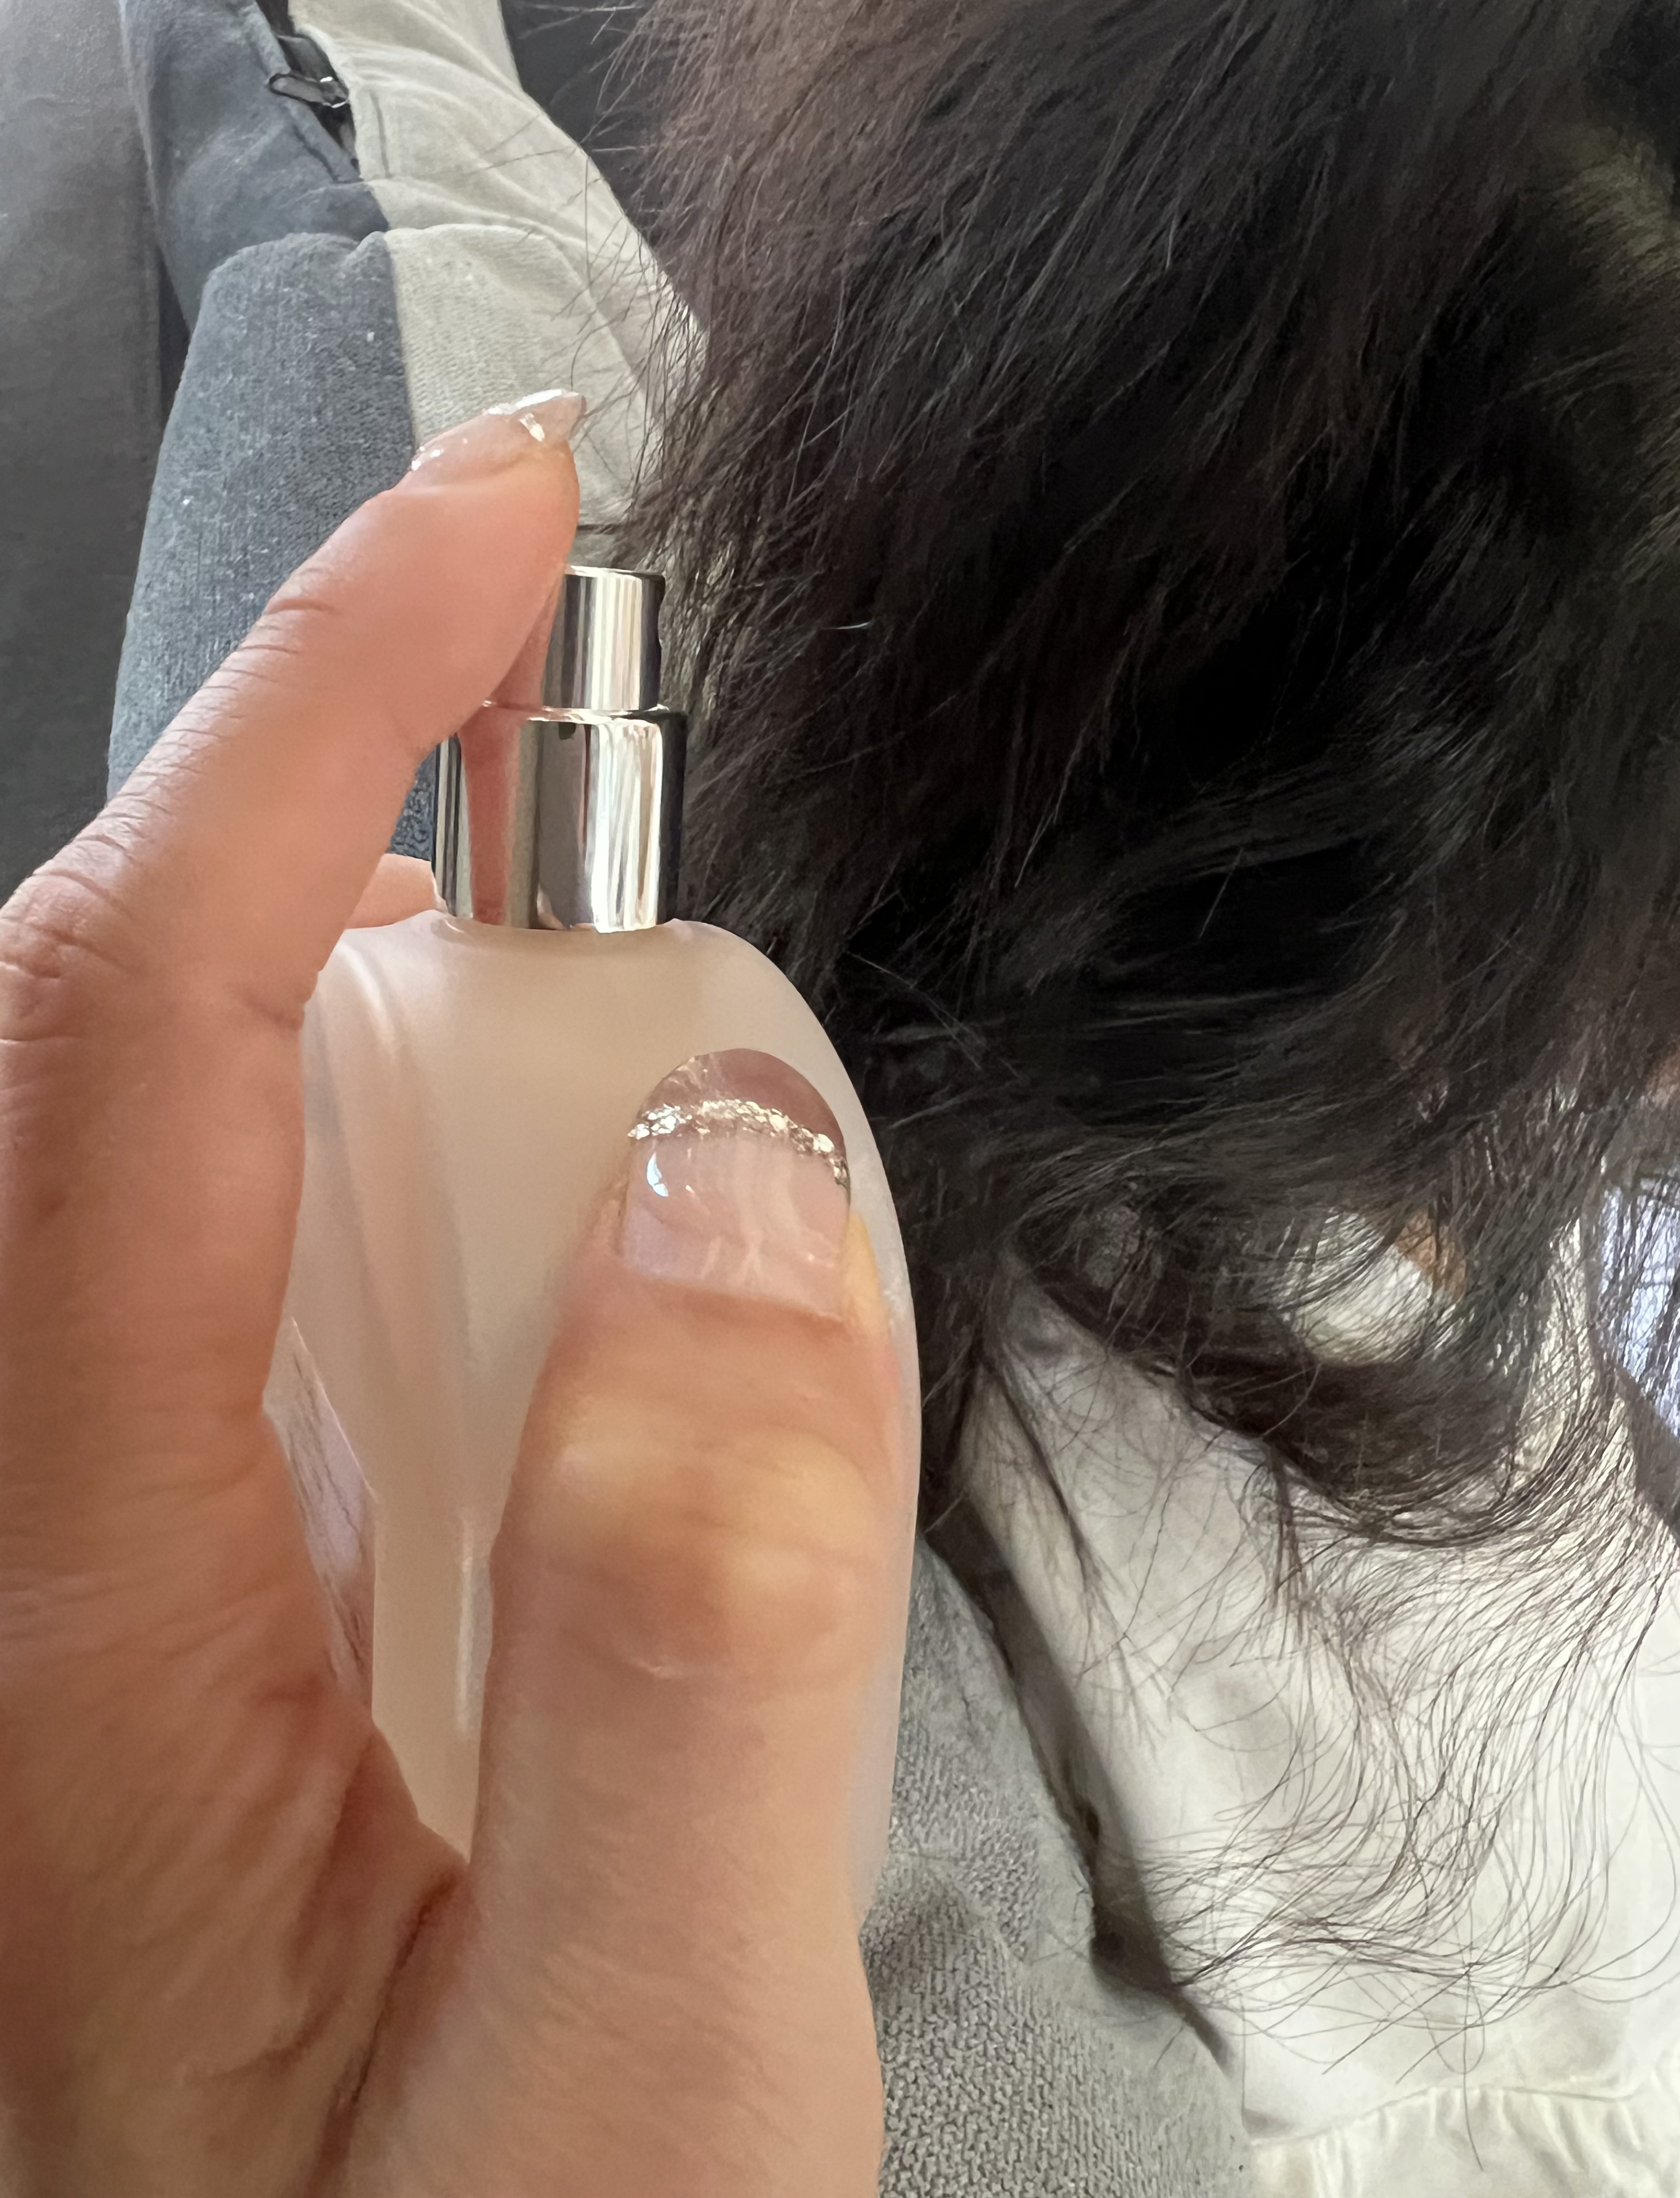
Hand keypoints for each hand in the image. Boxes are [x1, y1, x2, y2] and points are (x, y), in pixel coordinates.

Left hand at [0, 405, 901, 2195]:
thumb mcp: (641, 2086)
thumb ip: (703, 1627)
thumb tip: (740, 1181)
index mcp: (70, 1625)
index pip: (132, 1010)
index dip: (316, 708)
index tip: (499, 509)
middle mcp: (28, 1550)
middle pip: (133, 1041)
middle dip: (390, 870)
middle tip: (643, 899)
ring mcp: (93, 1573)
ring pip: (205, 1155)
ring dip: (426, 1062)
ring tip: (645, 1174)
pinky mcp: (177, 1609)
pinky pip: (274, 1297)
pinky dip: (432, 1220)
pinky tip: (580, 1343)